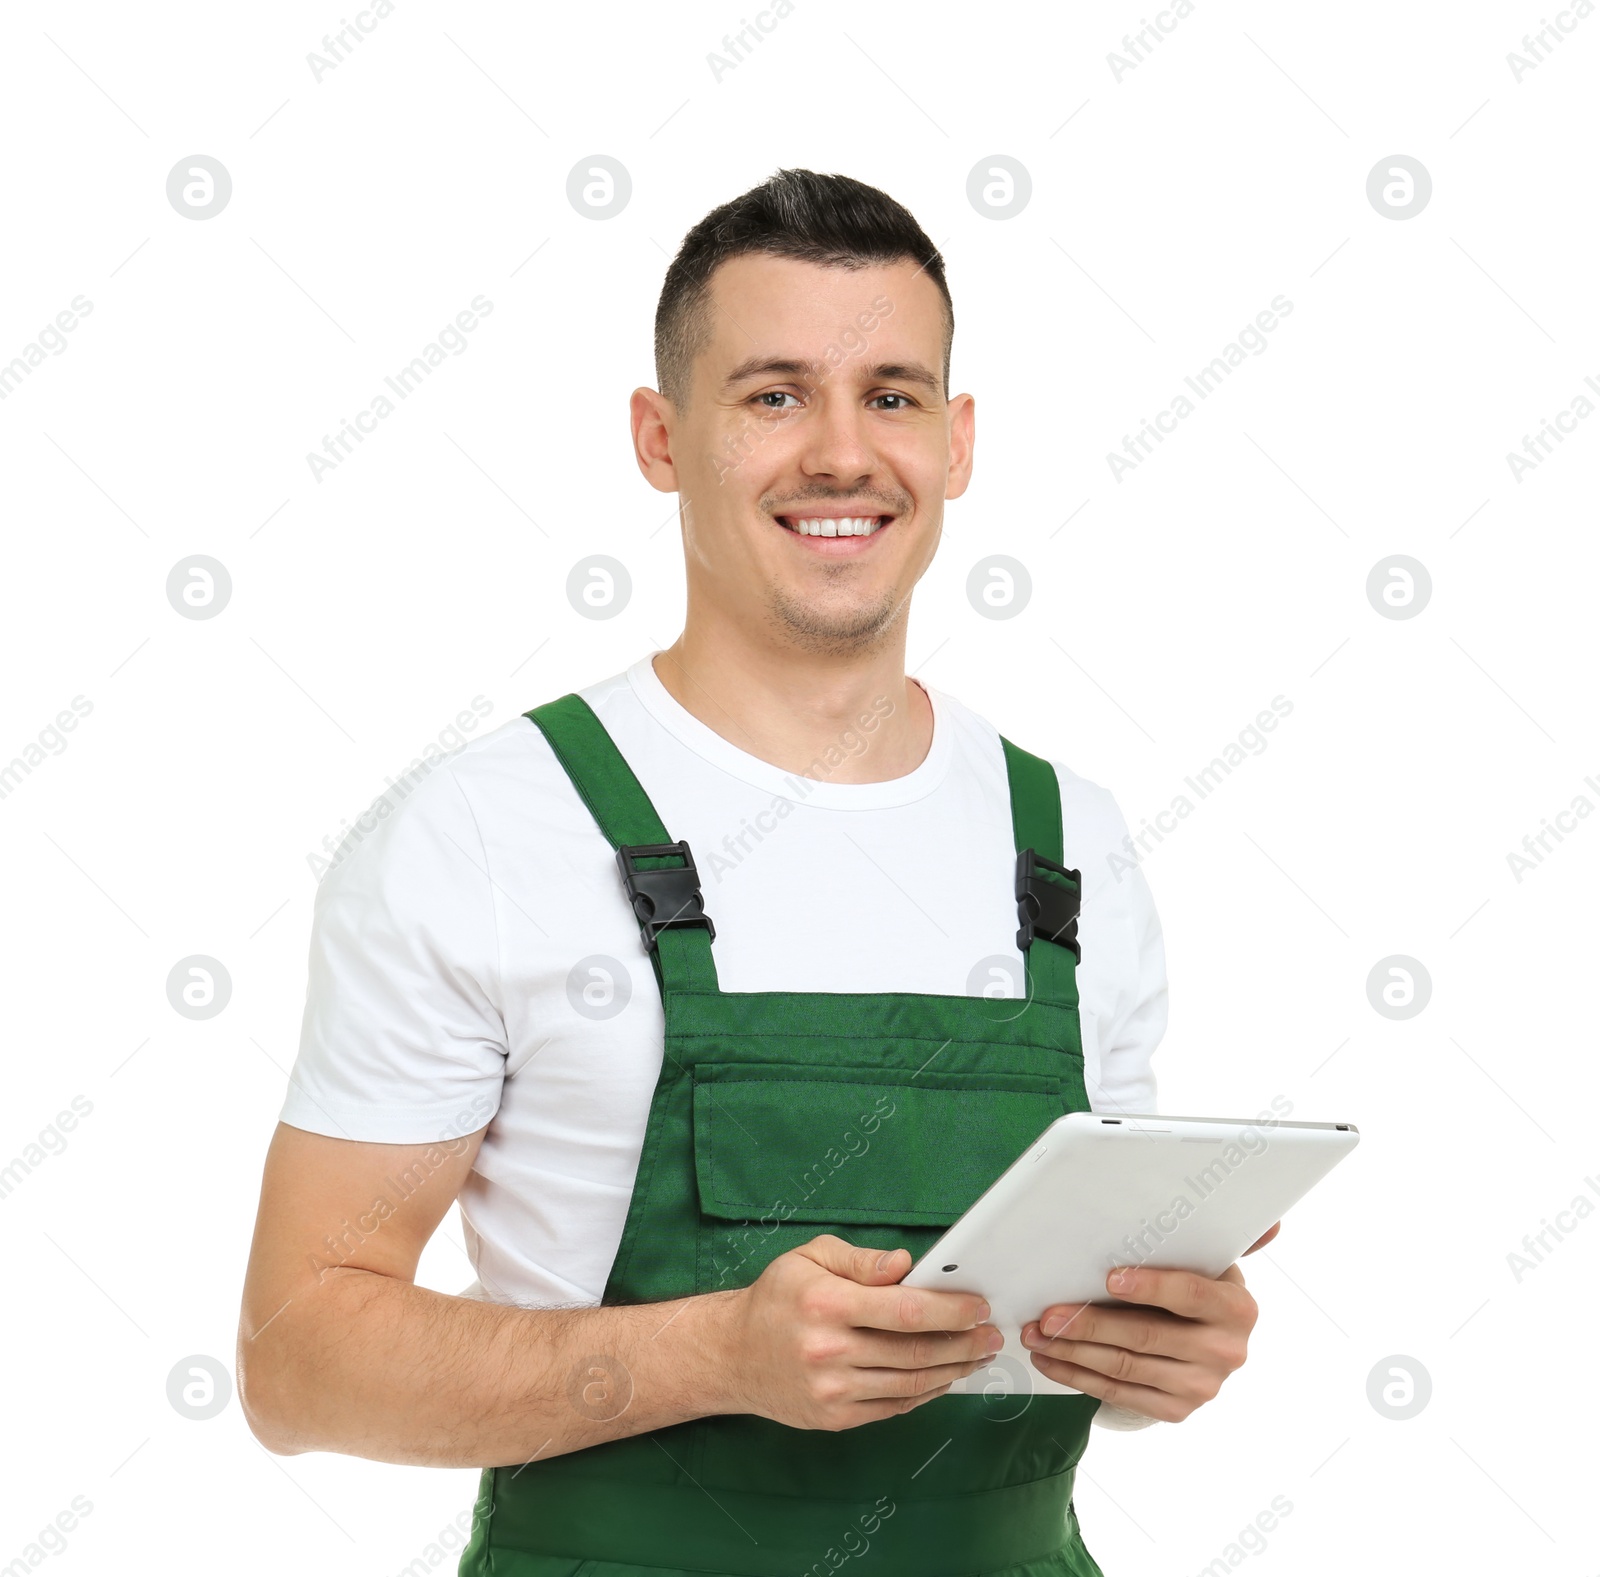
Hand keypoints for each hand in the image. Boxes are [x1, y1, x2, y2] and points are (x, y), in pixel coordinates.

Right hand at [714, 1233, 1003, 1430]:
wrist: (733, 1355)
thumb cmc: (777, 1299)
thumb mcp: (809, 1258)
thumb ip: (860, 1260)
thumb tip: (906, 1265)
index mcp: (826, 1304)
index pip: (903, 1310)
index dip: (949, 1310)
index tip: (979, 1306)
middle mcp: (828, 1350)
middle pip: (914, 1351)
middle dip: (963, 1343)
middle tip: (992, 1334)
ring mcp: (832, 1390)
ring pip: (910, 1383)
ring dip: (953, 1370)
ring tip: (978, 1355)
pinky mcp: (834, 1418)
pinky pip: (894, 1406)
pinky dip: (926, 1392)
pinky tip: (945, 1376)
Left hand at [1018, 1222, 1279, 1421]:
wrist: (1209, 1343)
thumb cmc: (1198, 1289)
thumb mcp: (1212, 1261)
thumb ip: (1228, 1239)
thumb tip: (1271, 1220)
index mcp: (1237, 1308)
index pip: (1190, 1294)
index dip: (1150, 1286)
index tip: (1110, 1276)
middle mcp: (1226, 1352)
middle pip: (1146, 1336)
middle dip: (1089, 1324)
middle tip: (1047, 1313)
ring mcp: (1202, 1387)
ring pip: (1125, 1367)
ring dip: (1073, 1351)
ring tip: (1036, 1333)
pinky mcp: (1177, 1410)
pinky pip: (1119, 1393)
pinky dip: (1078, 1376)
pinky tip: (1051, 1358)